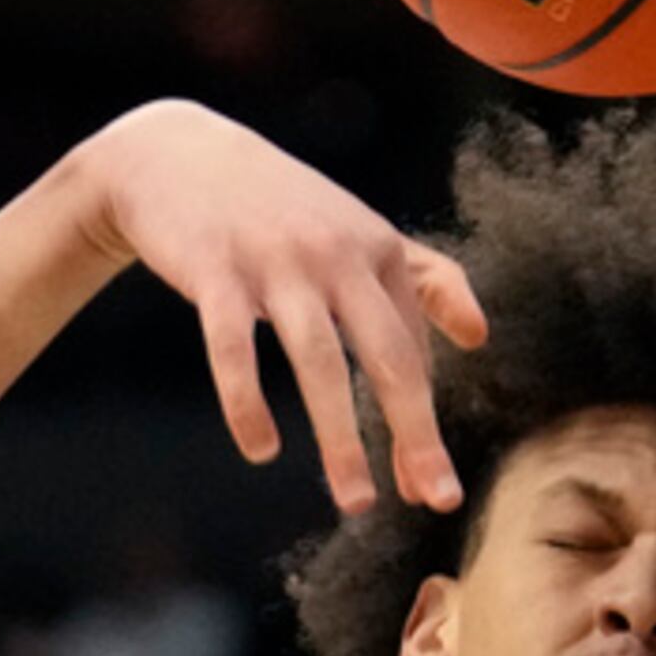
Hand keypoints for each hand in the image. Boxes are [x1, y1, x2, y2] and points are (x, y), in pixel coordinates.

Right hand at [73, 101, 486, 514]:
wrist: (174, 155)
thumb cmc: (278, 207)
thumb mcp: (358, 230)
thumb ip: (426, 278)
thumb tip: (481, 338)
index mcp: (377, 250)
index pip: (412, 350)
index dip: (424, 422)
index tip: (434, 488)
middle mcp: (336, 254)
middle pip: (388, 356)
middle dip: (415, 433)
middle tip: (437, 498)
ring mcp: (274, 261)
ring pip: (318, 361)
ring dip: (341, 438)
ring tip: (358, 501)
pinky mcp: (214, 271)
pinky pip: (233, 348)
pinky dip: (248, 402)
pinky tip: (262, 450)